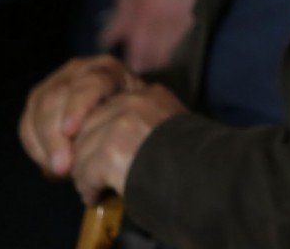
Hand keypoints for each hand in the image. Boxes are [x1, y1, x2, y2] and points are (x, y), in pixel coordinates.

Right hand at [19, 55, 142, 176]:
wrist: (120, 118)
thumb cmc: (134, 120)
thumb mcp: (138, 118)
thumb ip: (125, 125)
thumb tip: (113, 146)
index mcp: (107, 69)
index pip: (91, 82)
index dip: (78, 105)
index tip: (71, 131)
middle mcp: (79, 69)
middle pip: (57, 95)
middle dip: (55, 133)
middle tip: (62, 167)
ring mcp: (55, 82)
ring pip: (38, 108)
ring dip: (45, 143)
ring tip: (59, 170)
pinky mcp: (37, 101)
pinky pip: (27, 124)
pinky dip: (36, 147)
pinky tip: (51, 165)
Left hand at [70, 84, 185, 202]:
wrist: (206, 176)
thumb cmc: (196, 158)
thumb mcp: (176, 125)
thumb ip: (150, 121)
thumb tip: (122, 136)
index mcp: (151, 95)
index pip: (110, 106)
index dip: (103, 131)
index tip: (105, 150)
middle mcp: (133, 102)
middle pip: (90, 125)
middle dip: (88, 151)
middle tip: (93, 173)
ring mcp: (120, 125)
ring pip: (83, 150)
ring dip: (85, 172)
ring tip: (94, 187)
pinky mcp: (110, 152)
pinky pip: (84, 172)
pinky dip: (88, 188)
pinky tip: (96, 195)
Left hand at [100, 0, 200, 72]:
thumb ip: (120, 16)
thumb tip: (107, 40)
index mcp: (148, 16)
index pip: (140, 51)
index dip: (132, 62)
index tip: (123, 66)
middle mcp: (167, 21)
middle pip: (159, 53)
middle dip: (147, 62)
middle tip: (135, 63)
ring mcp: (182, 14)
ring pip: (172, 45)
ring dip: (160, 53)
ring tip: (148, 53)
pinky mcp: (191, 6)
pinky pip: (182, 31)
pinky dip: (172, 38)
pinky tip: (166, 33)